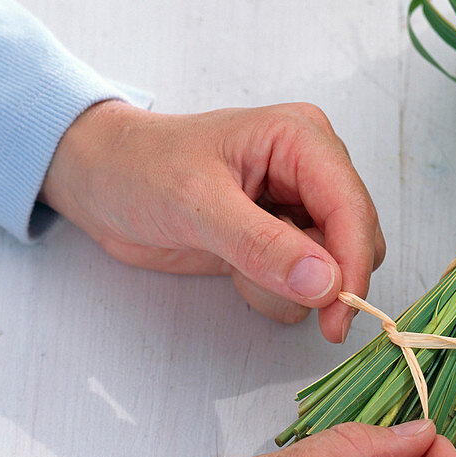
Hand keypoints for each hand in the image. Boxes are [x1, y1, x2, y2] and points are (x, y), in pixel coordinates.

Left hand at [40, 99, 385, 341]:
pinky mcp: (285, 237)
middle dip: (319, 277)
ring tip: (233, 265)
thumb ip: (262, 245)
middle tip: (268, 290)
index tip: (337, 317)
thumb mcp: (196, 204)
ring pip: (335, 269)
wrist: (99, 181)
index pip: (353, 208)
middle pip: (357, 240)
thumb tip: (325, 282)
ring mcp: (301, 205)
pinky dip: (272, 290)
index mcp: (303, 139)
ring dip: (286, 285)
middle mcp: (313, 169)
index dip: (352, 265)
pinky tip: (232, 267)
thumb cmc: (139, 169)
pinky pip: (307, 283)